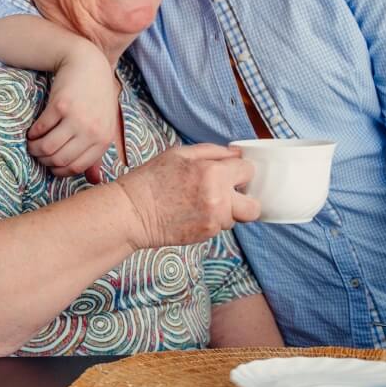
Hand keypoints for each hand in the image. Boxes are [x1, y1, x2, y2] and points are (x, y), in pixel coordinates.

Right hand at [28, 43, 119, 182]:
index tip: (50, 165)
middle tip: (38, 154)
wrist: (88, 64)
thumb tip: (94, 180)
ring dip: (35, 149)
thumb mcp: (103, 125)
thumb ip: (97, 153)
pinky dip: (33, 134)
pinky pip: (40, 129)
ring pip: (48, 147)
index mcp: (103, 139)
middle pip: (59, 159)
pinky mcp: (60, 106)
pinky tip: (32, 131)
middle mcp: (91, 131)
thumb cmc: (95, 98)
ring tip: (32, 144)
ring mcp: (76, 118)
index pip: (77, 168)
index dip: (59, 170)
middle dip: (44, 160)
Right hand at [116, 144, 260, 247]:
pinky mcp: (206, 234)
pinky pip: (220, 227)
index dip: (238, 171)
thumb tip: (237, 154)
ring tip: (199, 203)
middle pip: (253, 205)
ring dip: (224, 211)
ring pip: (235, 217)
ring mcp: (214, 219)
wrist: (132, 212)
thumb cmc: (151, 179)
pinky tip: (192, 213)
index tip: (228, 172)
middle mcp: (219, 198)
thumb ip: (213, 151)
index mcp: (213, 172)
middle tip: (227, 194)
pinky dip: (211, 220)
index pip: (248, 170)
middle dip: (244, 199)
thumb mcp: (179, 154)